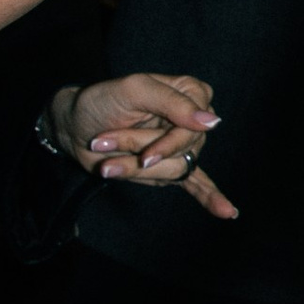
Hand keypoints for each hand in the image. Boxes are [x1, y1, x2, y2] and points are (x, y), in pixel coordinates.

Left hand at [51, 74, 236, 219]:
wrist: (75, 125)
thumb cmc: (102, 101)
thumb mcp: (134, 91)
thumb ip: (172, 102)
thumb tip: (212, 122)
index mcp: (191, 92)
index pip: (195, 129)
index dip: (168, 144)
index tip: (144, 156)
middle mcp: (191, 120)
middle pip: (181, 151)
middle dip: (139, 151)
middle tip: (102, 142)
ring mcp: (181, 146)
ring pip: (172, 170)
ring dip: (133, 168)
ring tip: (107, 163)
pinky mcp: (168, 166)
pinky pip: (197, 183)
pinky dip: (210, 197)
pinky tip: (227, 212)